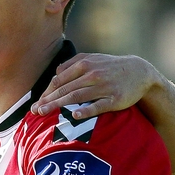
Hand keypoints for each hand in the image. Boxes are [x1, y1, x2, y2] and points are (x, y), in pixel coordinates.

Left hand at [30, 53, 155, 119]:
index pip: (59, 80)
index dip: (47, 92)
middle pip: (65, 89)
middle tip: (35, 111)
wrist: (139, 71)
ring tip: (45, 113)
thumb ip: (72, 65)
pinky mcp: (115, 99)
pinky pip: (98, 105)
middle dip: (48, 100)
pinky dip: (86, 110)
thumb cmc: (110, 67)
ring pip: (77, 96)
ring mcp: (103, 86)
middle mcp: (92, 74)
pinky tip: (75, 115)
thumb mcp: (92, 59)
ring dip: (59, 105)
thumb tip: (55, 75)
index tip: (37, 103)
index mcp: (83, 64)